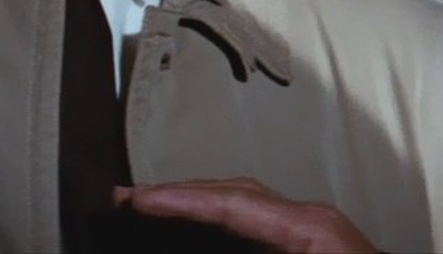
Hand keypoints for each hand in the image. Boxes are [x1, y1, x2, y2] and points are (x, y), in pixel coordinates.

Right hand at [114, 179, 379, 253]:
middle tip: (127, 200)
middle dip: (181, 195)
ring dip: (201, 206)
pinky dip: (225, 222)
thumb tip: (195, 246)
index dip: (180, 200)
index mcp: (310, 230)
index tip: (135, 200)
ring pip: (248, 206)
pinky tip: (200, 231)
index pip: (233, 203)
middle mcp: (313, 221)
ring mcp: (316, 232)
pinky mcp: (313, 247)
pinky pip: (260, 225)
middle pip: (237, 194)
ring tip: (152, 210)